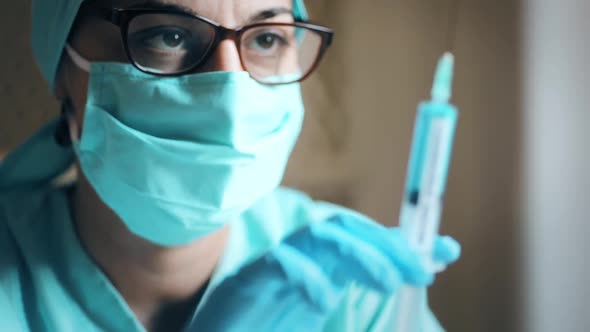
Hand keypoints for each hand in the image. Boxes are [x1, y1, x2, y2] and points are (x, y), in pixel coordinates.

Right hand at [191, 214, 460, 331]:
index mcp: (323, 272)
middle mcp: (303, 262)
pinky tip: (324, 298)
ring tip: (389, 282)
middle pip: (346, 230)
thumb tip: (410, 302)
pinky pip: (278, 263)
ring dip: (357, 252)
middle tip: (423, 270)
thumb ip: (364, 311)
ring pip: (317, 236)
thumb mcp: (324, 326)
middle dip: (387, 243)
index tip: (448, 250)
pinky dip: (305, 275)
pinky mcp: (246, 282)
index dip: (407, 242)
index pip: (367, 244)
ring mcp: (274, 268)